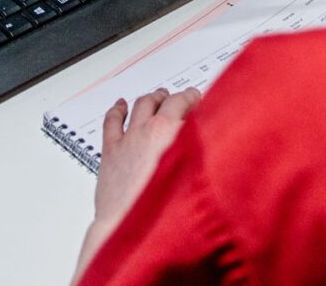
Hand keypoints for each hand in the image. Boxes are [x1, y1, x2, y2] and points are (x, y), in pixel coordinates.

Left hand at [74, 87, 202, 279]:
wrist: (130, 228)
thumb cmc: (164, 212)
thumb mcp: (195, 178)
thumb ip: (204, 157)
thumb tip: (215, 149)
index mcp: (172, 133)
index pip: (185, 103)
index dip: (193, 99)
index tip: (198, 100)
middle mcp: (149, 131)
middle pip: (163, 102)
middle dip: (174, 97)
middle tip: (181, 98)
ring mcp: (128, 139)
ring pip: (139, 106)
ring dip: (150, 99)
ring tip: (155, 96)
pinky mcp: (110, 151)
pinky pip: (111, 122)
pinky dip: (116, 110)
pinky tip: (119, 106)